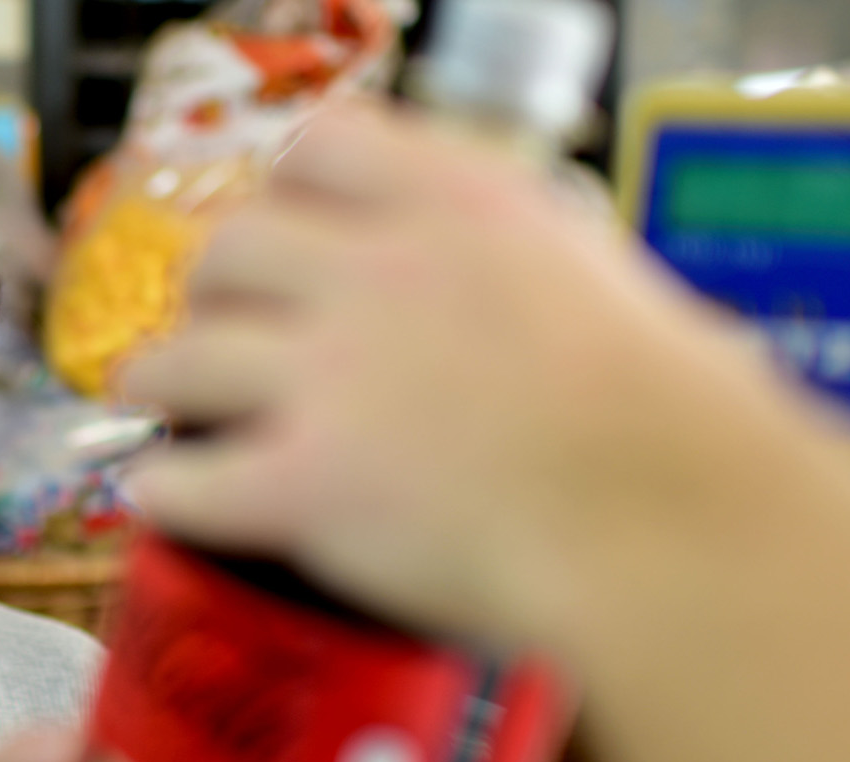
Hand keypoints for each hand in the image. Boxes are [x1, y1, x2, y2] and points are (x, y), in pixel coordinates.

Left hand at [122, 103, 832, 643]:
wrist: (677, 526)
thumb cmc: (688, 432)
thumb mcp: (625, 296)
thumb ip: (556, 287)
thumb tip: (594, 313)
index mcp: (463, 209)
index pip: (323, 146)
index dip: (291, 195)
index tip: (292, 235)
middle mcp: (379, 273)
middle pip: (230, 247)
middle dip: (217, 294)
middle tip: (224, 335)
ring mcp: (332, 377)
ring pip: (179, 354)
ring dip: (162, 382)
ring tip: (164, 406)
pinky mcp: (306, 484)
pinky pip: (181, 477)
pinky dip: (161, 490)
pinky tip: (165, 498)